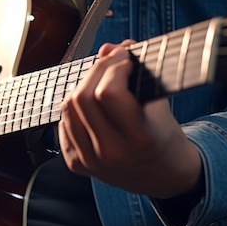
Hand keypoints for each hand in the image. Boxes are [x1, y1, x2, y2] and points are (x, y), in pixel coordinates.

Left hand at [58, 41, 201, 198]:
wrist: (162, 176)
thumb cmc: (162, 135)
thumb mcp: (158, 104)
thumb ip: (134, 74)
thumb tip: (107, 49)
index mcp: (139, 139)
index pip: (109, 93)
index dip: (113, 67)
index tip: (124, 58)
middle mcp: (111, 153)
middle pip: (83, 98)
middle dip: (96, 70)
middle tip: (110, 63)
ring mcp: (91, 161)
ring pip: (68, 109)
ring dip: (82, 87)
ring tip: (99, 81)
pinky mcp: (76, 164)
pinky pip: (64, 124)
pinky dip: (75, 109)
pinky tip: (91, 106)